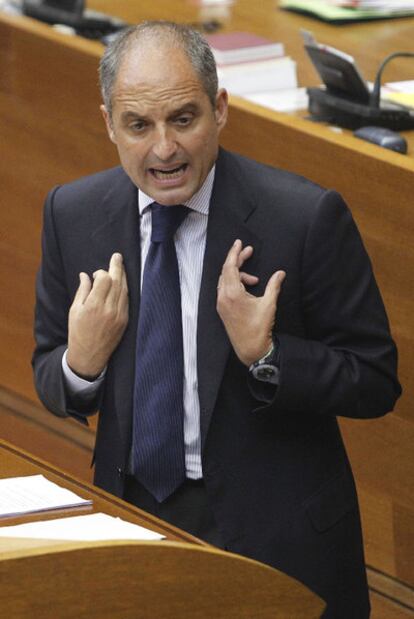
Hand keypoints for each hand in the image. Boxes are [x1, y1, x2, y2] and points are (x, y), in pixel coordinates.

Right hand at [67, 253, 128, 377]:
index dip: (102, 272)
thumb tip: (85, 275)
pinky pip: (127, 301)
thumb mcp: (74, 311)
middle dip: (117, 267)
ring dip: (123, 277)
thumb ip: (82, 291)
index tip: (96, 274)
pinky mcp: (125, 321)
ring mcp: (119, 316)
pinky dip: (125, 290)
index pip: (105, 280)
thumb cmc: (78, 333)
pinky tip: (123, 284)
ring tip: (121, 267)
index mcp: (94, 306)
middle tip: (118, 256)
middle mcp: (109, 309)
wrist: (89, 356)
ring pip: (124, 290)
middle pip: (117, 282)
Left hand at [216, 240, 284, 366]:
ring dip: (238, 274)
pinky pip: (225, 290)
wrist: (251, 349)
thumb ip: (274, 286)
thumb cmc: (259, 328)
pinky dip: (235, 284)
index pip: (230, 267)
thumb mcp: (269, 304)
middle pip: (226, 271)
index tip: (239, 243)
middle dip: (238, 260)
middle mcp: (223, 297)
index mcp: (232, 294)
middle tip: (249, 252)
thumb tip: (280, 273)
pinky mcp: (222, 310)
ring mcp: (221, 304)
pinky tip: (247, 288)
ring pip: (225, 280)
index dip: (234, 253)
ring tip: (255, 280)